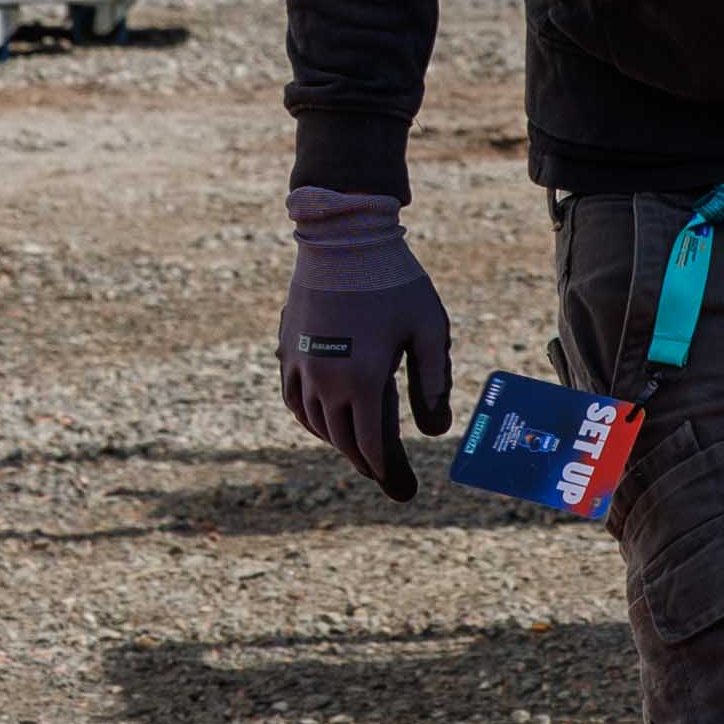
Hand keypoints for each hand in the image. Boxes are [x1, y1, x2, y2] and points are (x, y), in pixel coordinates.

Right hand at [278, 188, 453, 498]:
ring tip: (357, 449)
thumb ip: (434, 381)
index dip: (382, 468)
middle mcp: (325, 380)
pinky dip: (309, 417)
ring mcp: (300, 365)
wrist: (344, 240)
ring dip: (335, 440)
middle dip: (363, 462)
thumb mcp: (429, 329)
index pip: (368, 444)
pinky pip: (292, 398)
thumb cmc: (395, 281)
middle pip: (340, 438)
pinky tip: (324, 417)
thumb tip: (436, 431)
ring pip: (313, 422)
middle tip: (383, 477)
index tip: (396, 484)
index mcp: (363, 379)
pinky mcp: (287, 348)